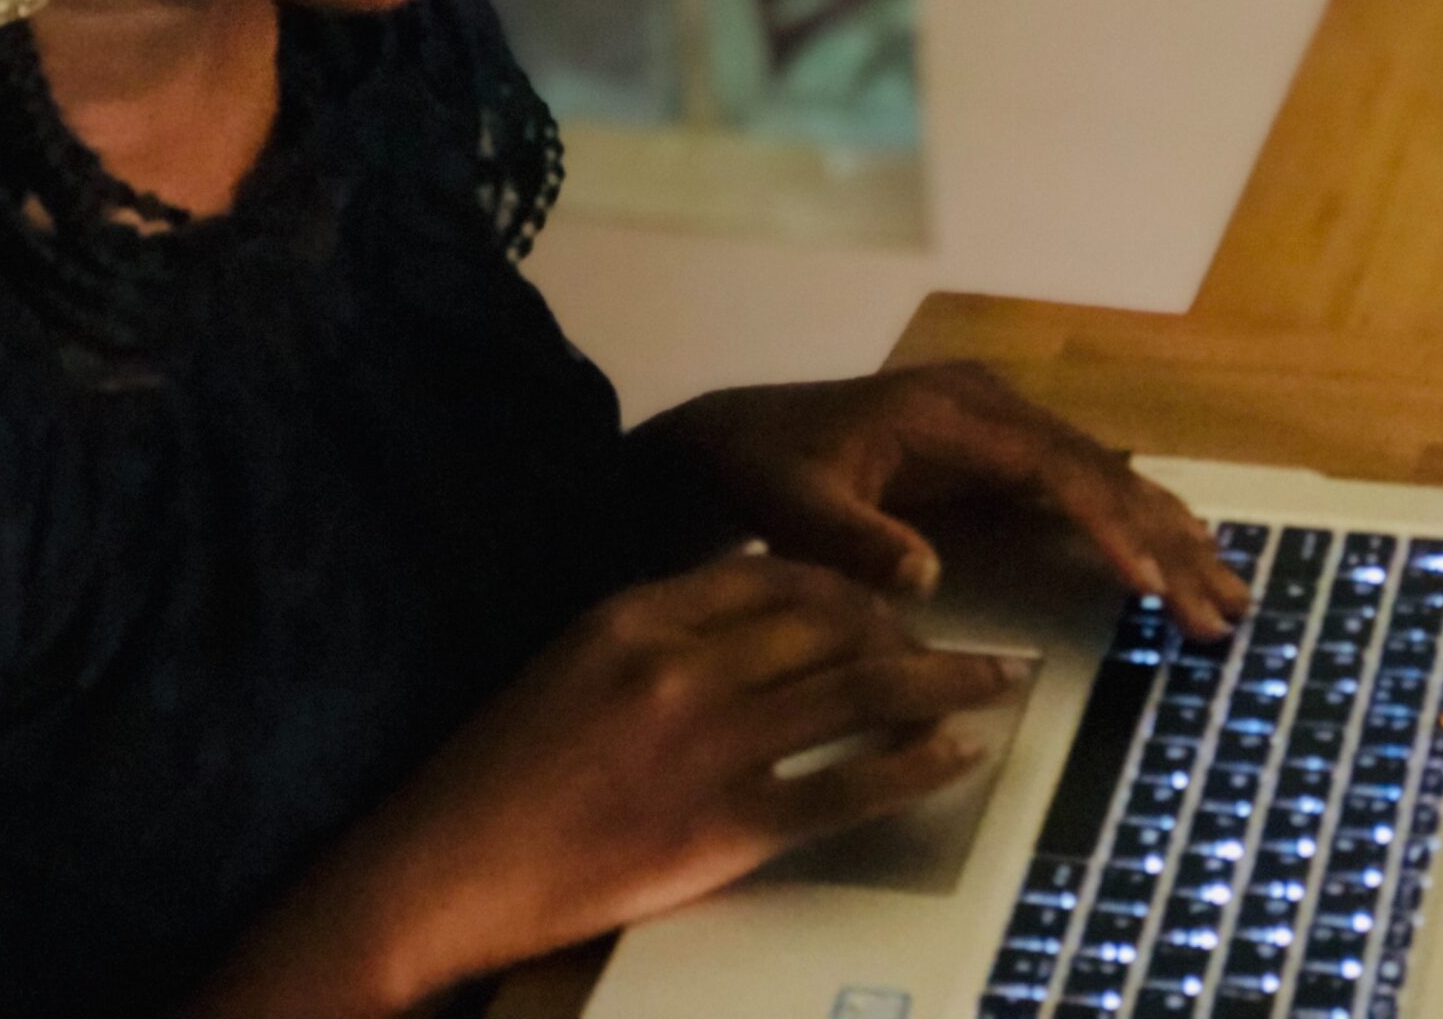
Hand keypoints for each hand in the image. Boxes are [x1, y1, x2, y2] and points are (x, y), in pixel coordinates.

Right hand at [291, 553, 1024, 1008]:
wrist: (445, 870)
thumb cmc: (502, 771)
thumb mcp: (575, 662)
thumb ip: (662, 633)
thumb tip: (754, 623)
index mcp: (639, 613)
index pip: (775, 571)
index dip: (851, 583)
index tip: (892, 600)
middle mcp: (680, 665)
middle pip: (829, 620)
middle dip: (909, 628)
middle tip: (960, 643)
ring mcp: (705, 746)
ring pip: (855, 691)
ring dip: (943, 681)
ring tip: (997, 679)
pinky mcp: (721, 829)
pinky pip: (844, 786)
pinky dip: (913, 766)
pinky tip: (955, 754)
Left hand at [635, 363, 1253, 639]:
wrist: (740, 441)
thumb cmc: (766, 472)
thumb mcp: (793, 509)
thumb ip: (853, 540)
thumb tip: (923, 575)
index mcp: (949, 411)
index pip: (1051, 465)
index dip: (1105, 521)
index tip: (1149, 579)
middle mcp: (990, 406)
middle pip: (1099, 468)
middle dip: (1165, 539)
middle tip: (1222, 607)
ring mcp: (1001, 426)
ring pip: (1105, 477)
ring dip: (1167, 536)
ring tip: (1227, 594)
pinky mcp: (1000, 455)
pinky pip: (1083, 488)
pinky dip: (1134, 527)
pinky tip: (1178, 560)